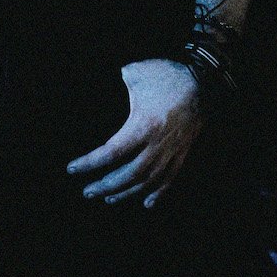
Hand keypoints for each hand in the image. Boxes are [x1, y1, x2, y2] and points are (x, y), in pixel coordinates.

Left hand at [66, 59, 200, 207]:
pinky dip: (157, 194)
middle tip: (87, 192)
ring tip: (108, 198)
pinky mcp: (182, 154)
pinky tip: (146, 203)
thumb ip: (118, 81)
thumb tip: (103, 83)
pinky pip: (170, 180)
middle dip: (105, 186)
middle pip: (127, 175)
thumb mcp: (138, 73)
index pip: (110, 153)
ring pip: (147, 182)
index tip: (72, 169)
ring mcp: (171, 152)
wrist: (205, 83)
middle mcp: (157, 145)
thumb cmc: (168, 76)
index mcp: (143, 126)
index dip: (89, 163)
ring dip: (126, 193)